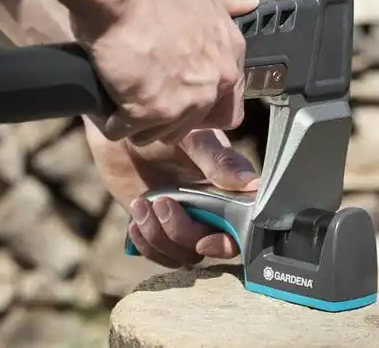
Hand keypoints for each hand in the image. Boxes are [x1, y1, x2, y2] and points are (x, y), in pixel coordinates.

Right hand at [75, 0, 258, 146]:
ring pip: (161, 133)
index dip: (202, 107)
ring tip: (122, 97)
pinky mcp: (148, 111)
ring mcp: (184, 101)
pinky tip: (106, 104)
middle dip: (168, 117)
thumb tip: (246, 3)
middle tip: (144, 95)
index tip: (179, 96)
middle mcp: (214, 81)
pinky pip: (126, 132)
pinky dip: (112, 122)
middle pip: (193, 125)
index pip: (229, 107)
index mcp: (229, 53)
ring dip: (140, 123)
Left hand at [83, 116, 259, 267]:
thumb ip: (221, 162)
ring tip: (142, 204)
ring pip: (180, 254)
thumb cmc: (166, 123)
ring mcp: (182, 220)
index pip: (240, 230)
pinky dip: (144, 243)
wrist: (124, 129)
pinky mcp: (156, 226)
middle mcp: (209, 210)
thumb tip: (254, 185)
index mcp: (227, 190)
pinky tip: (135, 217)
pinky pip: (157, 252)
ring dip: (158, 238)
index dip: (225, 245)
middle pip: (204, 245)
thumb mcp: (195, 138)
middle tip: (160, 202)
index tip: (202, 241)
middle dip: (180, 232)